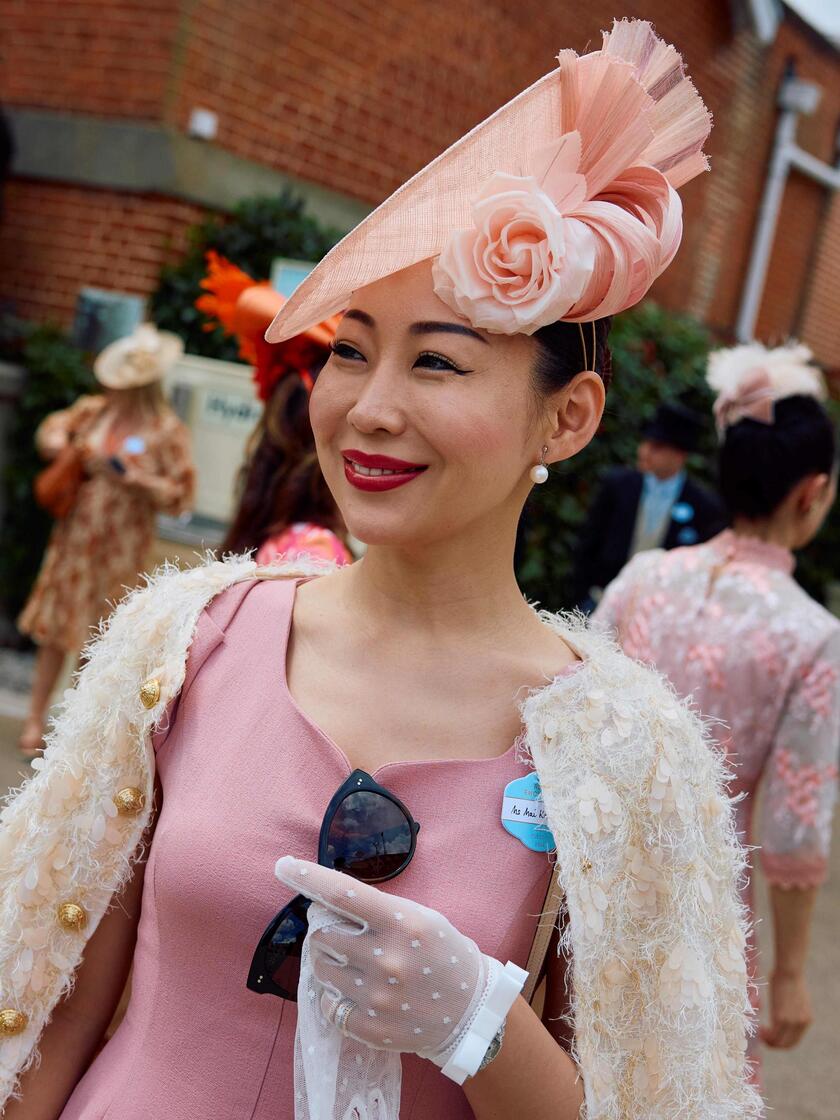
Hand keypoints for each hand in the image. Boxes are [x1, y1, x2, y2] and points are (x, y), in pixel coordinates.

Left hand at [275, 857, 524, 1072]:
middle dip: (326, 932)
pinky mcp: (370, 1027)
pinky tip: (357, 992)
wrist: (469, 1011)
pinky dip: (335, 996)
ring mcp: (377, 997)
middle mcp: (386, 958)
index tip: (283, 866)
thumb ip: (376, 911)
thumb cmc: (441, 953)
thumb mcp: (419, 918)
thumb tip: (324, 905)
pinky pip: (328, 1004)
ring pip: (320, 969)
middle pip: (322, 936)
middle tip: (345, 935)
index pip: (342, 893)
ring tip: (353, 963)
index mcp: (402, 922)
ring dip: (328, 962)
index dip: (307, 877)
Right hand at [760, 970, 812, 1048]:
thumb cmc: (789, 978)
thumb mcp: (793, 998)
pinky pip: (773, 1035)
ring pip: (779, 1042)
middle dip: (774, 1044)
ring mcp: (792, 1023)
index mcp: (807, 1019)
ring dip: (768, 1041)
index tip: (771, 1033)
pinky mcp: (781, 1018)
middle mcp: (801, 1024)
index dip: (782, 1041)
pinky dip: (766, 1037)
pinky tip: (760, 1030)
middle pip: (788, 1045)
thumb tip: (781, 1007)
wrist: (789, 971)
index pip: (795, 1040)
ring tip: (760, 1033)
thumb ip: (790, 1009)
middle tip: (763, 1036)